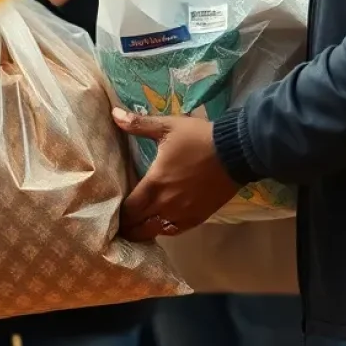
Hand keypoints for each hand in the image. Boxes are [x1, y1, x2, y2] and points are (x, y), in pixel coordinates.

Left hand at [112, 108, 239, 241]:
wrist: (234, 152)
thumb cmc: (197, 138)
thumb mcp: (166, 127)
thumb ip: (138, 124)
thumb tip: (113, 113)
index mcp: (155, 184)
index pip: (129, 210)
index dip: (118, 214)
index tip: (111, 211)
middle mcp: (166, 205)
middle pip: (138, 226)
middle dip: (127, 225)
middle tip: (119, 221)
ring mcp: (182, 214)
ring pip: (155, 232)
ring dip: (143, 230)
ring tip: (136, 224)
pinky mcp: (197, 218)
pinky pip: (174, 232)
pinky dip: (163, 230)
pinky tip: (158, 223)